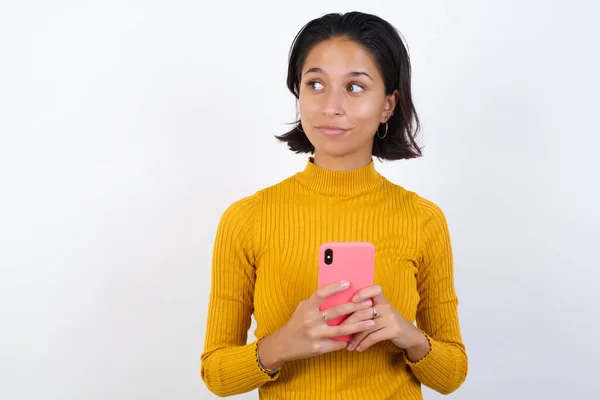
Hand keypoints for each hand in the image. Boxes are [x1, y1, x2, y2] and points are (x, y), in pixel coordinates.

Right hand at [258, 281, 375, 368]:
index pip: (321, 294)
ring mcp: (315, 335)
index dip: (334, 287)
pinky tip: (359, 337)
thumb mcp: (302, 309)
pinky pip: (338, 343)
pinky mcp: (319, 348)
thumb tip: (336, 293)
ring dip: (358, 325)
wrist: (283, 345)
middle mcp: (311, 321)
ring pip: (342, 329)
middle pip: (336, 311)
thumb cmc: (296, 323)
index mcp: (307, 308)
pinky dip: (348, 340)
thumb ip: (316, 302)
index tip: (348, 283)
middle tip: (368, 303)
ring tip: (371, 321)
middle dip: (355, 307)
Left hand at [342, 285, 429, 357]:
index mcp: (382, 299)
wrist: (410, 335)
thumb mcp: (382, 312)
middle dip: (349, 323)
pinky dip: (364, 344)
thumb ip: (367, 310)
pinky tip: (358, 349)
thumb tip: (343, 315)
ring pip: (366, 327)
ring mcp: (390, 318)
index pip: (374, 290)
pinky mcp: (393, 330)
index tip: (352, 300)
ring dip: (355, 338)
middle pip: (363, 312)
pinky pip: (374, 337)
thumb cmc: (389, 322)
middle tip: (339, 332)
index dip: (363, 293)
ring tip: (349, 346)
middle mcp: (386, 306)